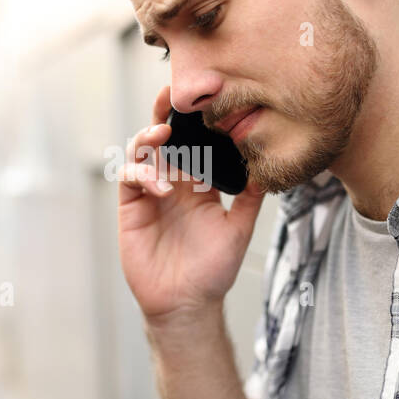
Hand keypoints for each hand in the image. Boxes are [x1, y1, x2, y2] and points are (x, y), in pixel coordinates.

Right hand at [116, 85, 266, 323]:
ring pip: (141, 150)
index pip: (195, 142)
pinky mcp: (132, 207)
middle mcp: (172, 182)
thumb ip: (250, 198)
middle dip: (165, 113)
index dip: (195, 120)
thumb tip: (268, 168)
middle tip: (171, 94)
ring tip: (164, 134)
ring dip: (149, 136)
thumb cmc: (213, 269)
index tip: (205, 97)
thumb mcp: (239, 230)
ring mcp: (149, 193)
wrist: (187, 303)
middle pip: (164, 137)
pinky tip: (163, 187)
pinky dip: (143, 173)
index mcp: (198, 183)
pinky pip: (130, 178)